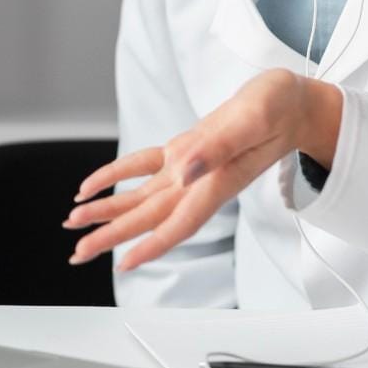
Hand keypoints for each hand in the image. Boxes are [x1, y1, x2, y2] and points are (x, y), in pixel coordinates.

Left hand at [62, 69, 341, 272]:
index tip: (122, 265)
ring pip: (142, 197)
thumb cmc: (280, 107)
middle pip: (150, 217)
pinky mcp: (187, 151)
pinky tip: (93, 184)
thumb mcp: (253, 117)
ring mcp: (191, 168)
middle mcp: (200, 180)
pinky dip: (116, 175)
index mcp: (217, 179)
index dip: (151, 247)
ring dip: (109, 212)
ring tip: (75, 223)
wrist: (292, 102)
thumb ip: (218, 145)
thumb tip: (183, 170)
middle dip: (113, 236)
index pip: (179, 223)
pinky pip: (143, 167)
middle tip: (78, 252)